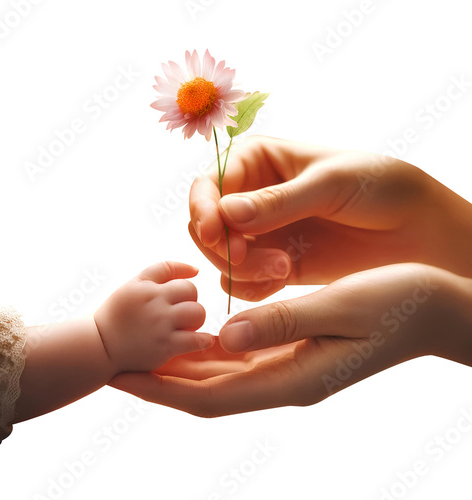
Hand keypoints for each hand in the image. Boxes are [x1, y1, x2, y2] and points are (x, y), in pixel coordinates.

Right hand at [94, 261, 213, 372]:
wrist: (100, 347)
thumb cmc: (119, 314)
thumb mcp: (134, 285)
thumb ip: (162, 271)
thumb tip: (196, 270)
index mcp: (146, 288)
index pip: (179, 276)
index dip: (185, 286)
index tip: (179, 297)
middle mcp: (155, 304)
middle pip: (192, 292)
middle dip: (191, 302)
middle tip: (181, 314)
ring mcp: (161, 326)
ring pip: (198, 313)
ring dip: (196, 320)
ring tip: (186, 327)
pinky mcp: (165, 347)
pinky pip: (197, 340)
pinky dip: (203, 340)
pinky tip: (199, 341)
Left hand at [109, 263, 471, 415]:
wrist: (434, 309)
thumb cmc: (395, 303)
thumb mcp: (339, 307)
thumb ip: (281, 322)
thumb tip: (224, 336)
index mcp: (292, 377)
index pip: (210, 393)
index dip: (161, 386)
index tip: (120, 374)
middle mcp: (285, 379)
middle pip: (207, 388)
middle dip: (159, 379)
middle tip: (116, 361)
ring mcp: (292, 368)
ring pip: (221, 374)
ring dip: (180, 365)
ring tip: (144, 348)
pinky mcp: (297, 350)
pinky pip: (242, 357)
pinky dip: (211, 350)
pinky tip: (195, 334)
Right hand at [189, 136, 471, 299]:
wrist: (413, 229)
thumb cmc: (377, 187)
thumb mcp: (329, 184)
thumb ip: (277, 201)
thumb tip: (225, 212)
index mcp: (258, 160)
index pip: (209, 184)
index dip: (202, 208)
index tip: (212, 233)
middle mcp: (252, 196)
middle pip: (206, 224)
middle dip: (221, 244)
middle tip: (246, 256)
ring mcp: (262, 233)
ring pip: (222, 256)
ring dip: (240, 268)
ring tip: (282, 268)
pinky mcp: (274, 264)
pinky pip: (243, 281)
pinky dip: (252, 287)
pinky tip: (281, 279)